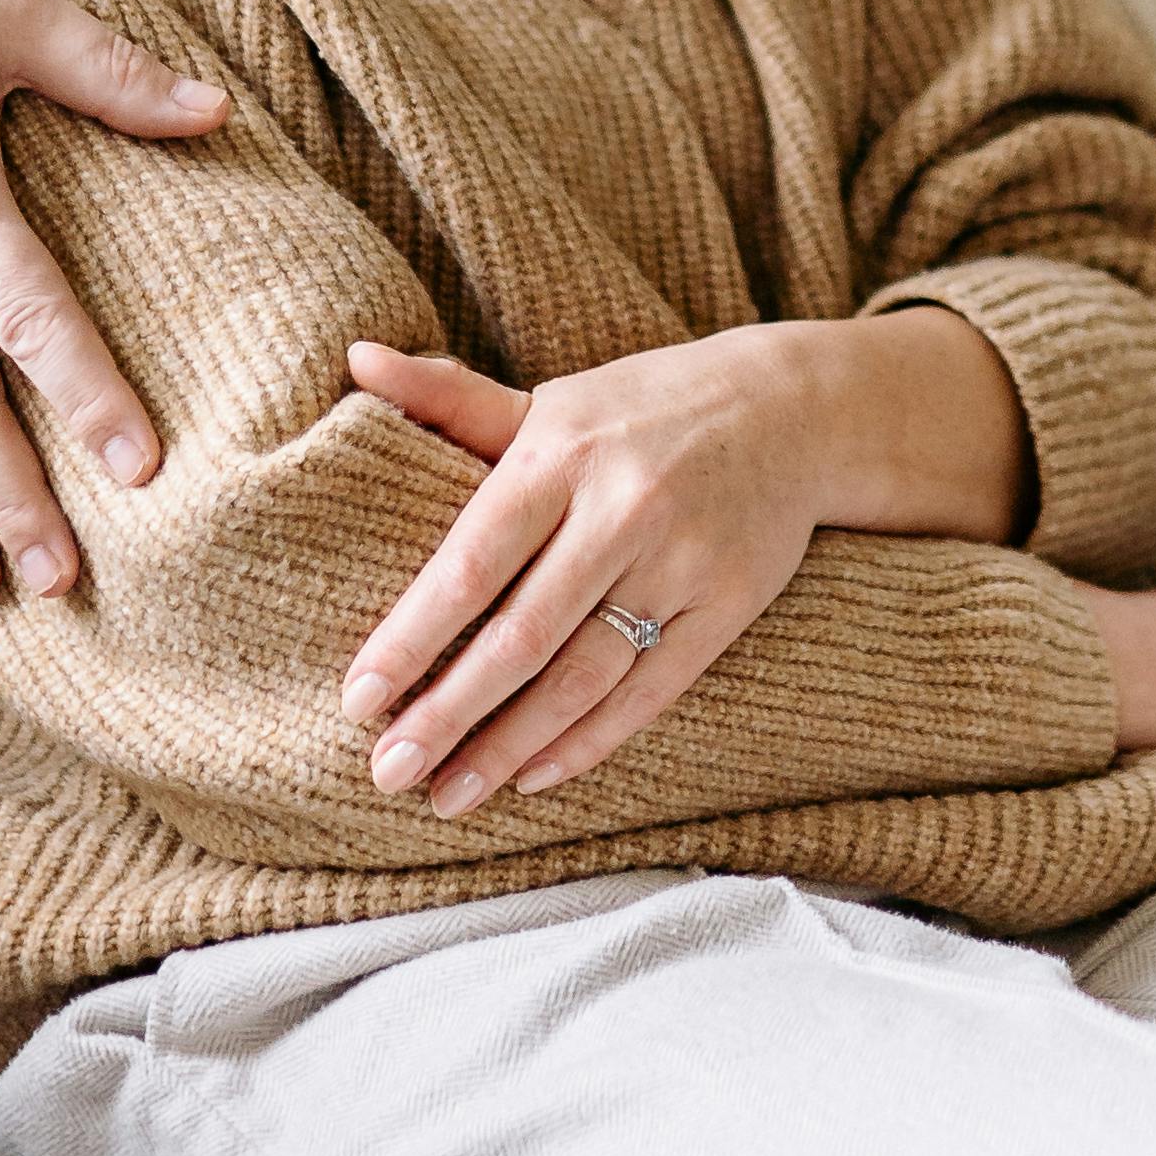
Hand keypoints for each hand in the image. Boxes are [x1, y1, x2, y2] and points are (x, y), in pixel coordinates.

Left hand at [340, 309, 1027, 814]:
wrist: (797, 410)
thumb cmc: (645, 410)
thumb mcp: (554, 399)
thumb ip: (452, 398)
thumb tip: (358, 359)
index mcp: (563, 455)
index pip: (473, 562)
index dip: (414, 636)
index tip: (359, 700)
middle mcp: (623, 510)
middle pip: (523, 635)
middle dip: (449, 713)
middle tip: (389, 773)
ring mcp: (682, 563)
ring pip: (584, 676)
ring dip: (511, 745)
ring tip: (450, 796)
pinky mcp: (729, 606)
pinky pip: (651, 691)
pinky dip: (590, 741)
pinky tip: (534, 776)